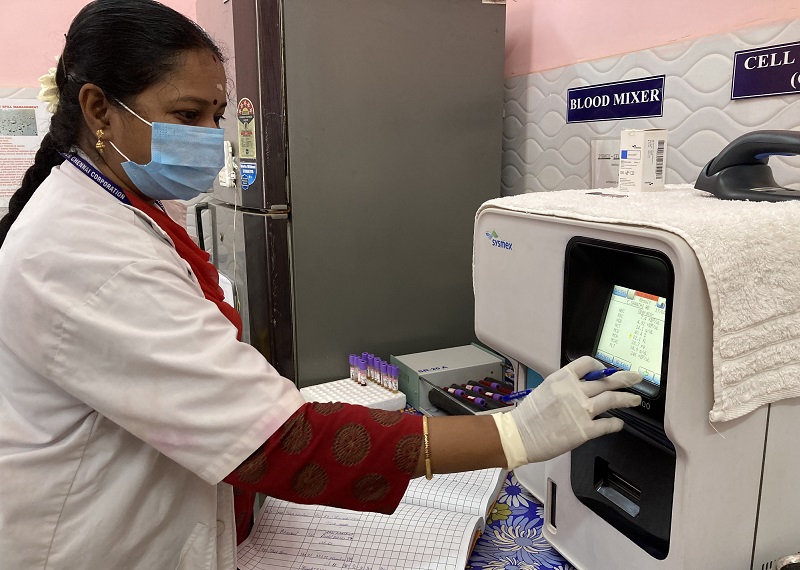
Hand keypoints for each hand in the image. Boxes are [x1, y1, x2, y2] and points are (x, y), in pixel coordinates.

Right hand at [494, 356, 641, 468]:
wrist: (519, 436)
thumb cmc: (527, 416)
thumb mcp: (544, 390)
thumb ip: (564, 387)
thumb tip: (581, 389)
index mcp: (561, 378)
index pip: (588, 363)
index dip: (600, 366)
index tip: (606, 371)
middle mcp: (573, 391)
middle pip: (605, 380)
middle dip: (624, 378)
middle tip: (635, 377)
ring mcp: (580, 411)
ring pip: (612, 399)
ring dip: (627, 398)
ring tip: (635, 399)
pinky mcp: (584, 431)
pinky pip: (607, 425)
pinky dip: (616, 424)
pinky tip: (619, 423)